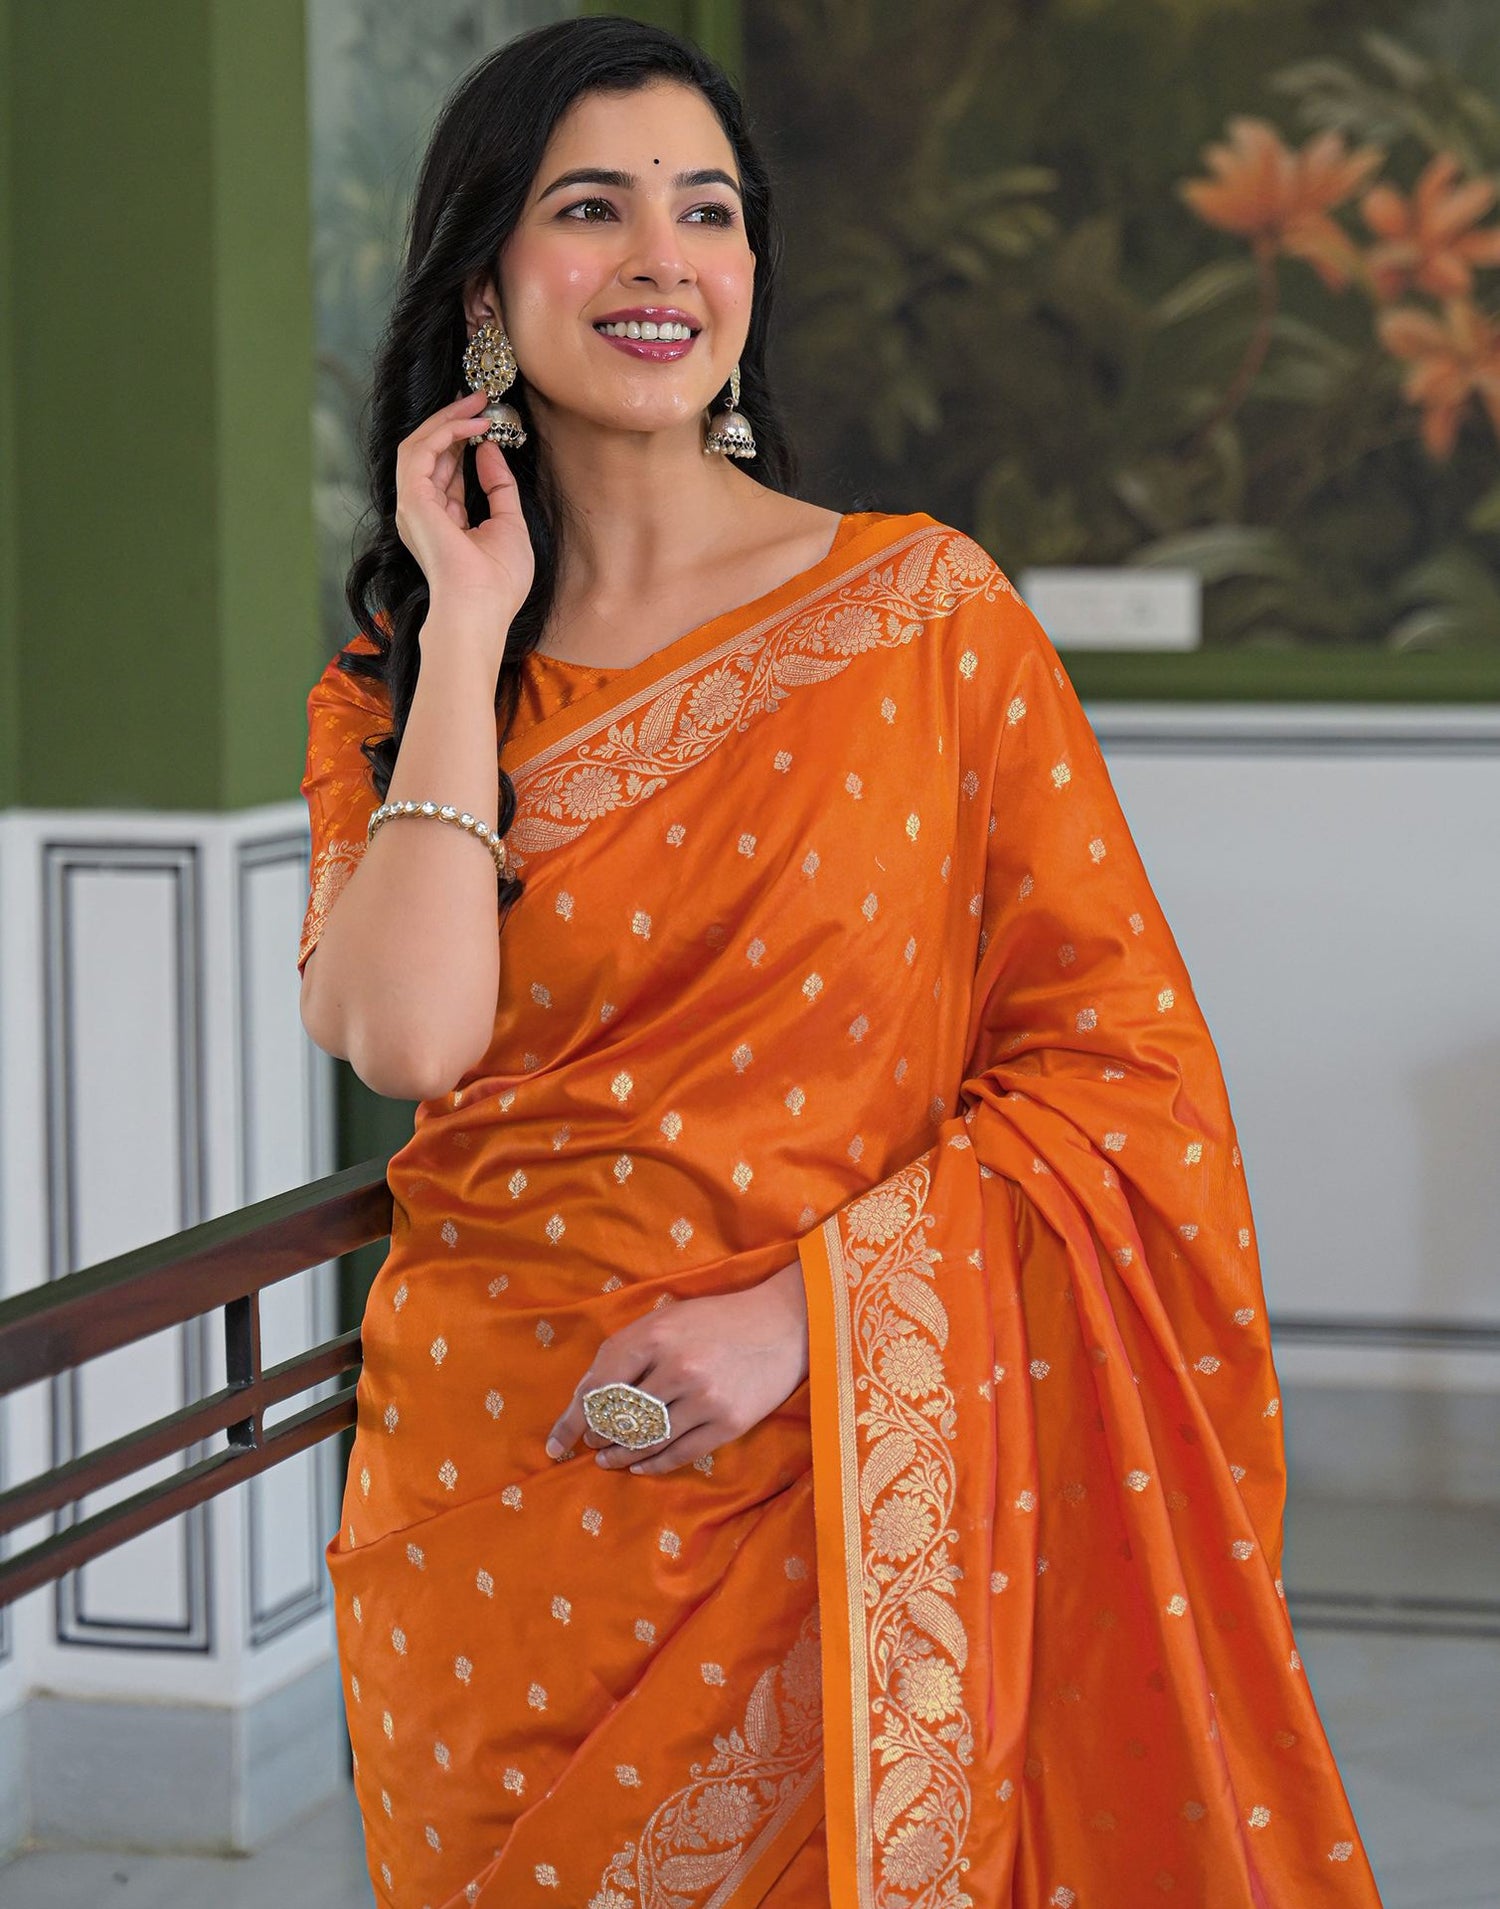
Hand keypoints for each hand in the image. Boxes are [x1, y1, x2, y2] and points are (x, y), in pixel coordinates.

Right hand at [394, 389, 535, 632]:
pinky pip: (420, 452)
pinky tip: (473, 426)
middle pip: (430, 454)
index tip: (486, 420)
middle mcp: (422, 512)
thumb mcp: (510, 525)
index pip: (447, 472)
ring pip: (420, 446)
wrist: (481, 608)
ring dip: (447, 421)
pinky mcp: (412, 500)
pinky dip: (445, 433)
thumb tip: (490, 450)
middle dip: (453, 422)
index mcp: (443, 522)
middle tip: (479, 398)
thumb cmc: (498, 582)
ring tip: (476, 403)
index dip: (463, 442)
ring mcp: (413, 506)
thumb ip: (499, 487)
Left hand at [545, 1261, 809, 1476]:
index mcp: (655, 1335)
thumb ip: (626, 1352)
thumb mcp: (666, 1319)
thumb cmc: (715, 1320)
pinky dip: (652, 1464)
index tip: (558, 1443)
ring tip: (608, 1459)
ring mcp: (705, 1398)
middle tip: (591, 1445)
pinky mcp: (728, 1422)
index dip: (572, 1420)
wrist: (784, 1324)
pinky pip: (678, 1454)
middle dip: (598, 1437)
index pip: (598, 1388)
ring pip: (646, 1440)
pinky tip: (638, 1465)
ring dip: (620, 1455)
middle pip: (619, 1419)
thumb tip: (587, 1399)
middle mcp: (678, 1367)